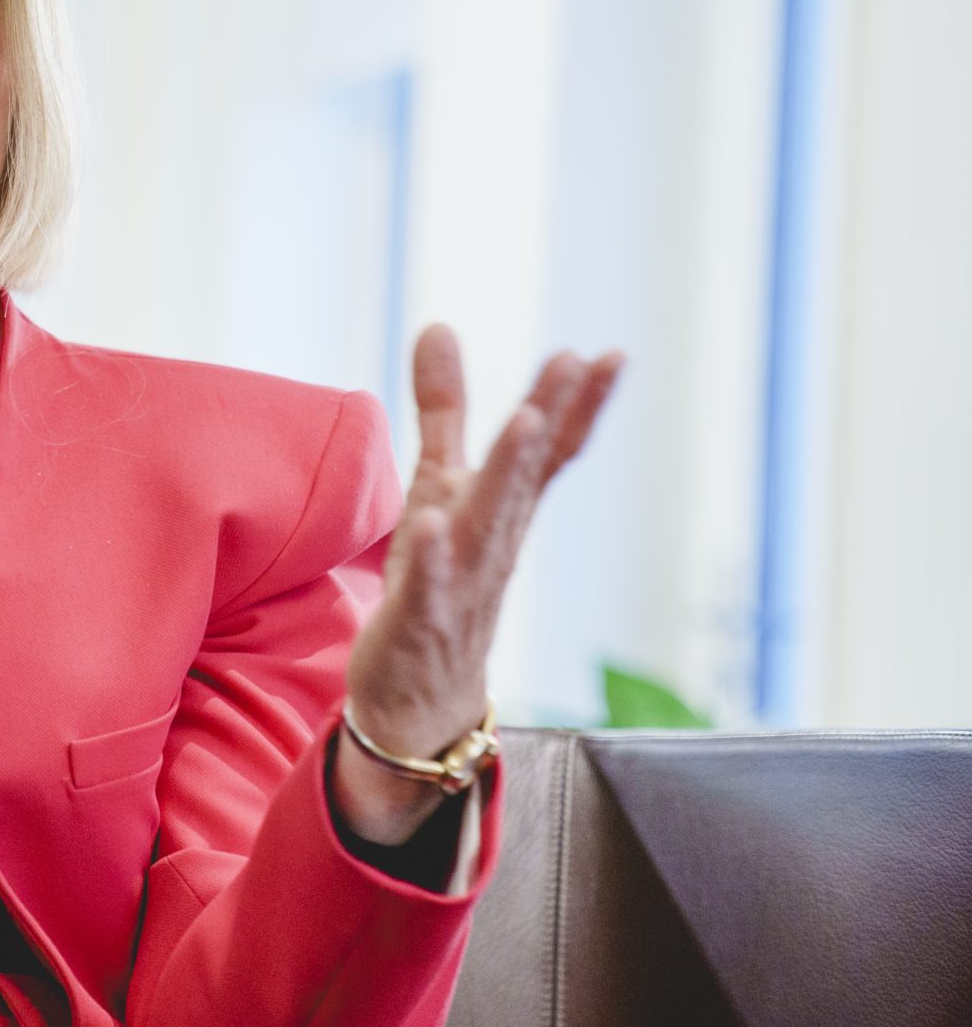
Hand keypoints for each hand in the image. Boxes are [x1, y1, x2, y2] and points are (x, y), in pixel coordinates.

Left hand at [332, 327, 622, 842]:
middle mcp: (492, 544)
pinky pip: (428, 590)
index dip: (575, 404)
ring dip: (508, 475)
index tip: (607, 352)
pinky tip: (428, 524)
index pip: (548, 453)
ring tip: (528, 420)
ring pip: (487, 527)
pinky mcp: (419, 625)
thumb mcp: (437, 487)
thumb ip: (443, 411)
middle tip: (574, 361)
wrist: (422, 700)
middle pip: (525, 477)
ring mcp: (461, 586)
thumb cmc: (438, 580)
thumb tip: (439, 325)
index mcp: (501, 509)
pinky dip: (430, 559)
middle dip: (551, 417)